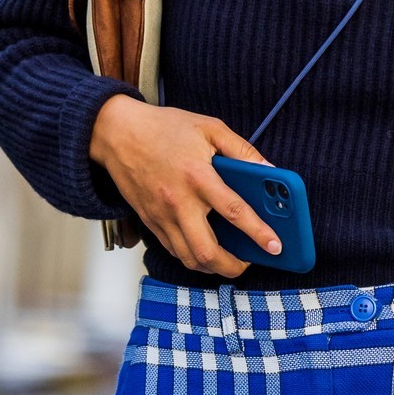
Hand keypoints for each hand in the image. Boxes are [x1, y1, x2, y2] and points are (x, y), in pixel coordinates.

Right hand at [89, 95, 283, 275]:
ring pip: (189, 258)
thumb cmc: (164, 128)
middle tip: (250, 262)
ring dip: (213, 267)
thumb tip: (270, 169)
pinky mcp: (150, 222)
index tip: (275, 246)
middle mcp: (178, 201)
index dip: (258, 232)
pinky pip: (174, 250)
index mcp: (197, 175)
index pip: (234, 211)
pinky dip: (193, 257)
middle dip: (233, 266)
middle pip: (207, 250)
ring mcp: (161, 216)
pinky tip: (206, 250)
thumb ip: (241, 150)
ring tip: (230, 261)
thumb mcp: (209, 127)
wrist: (117, 133)